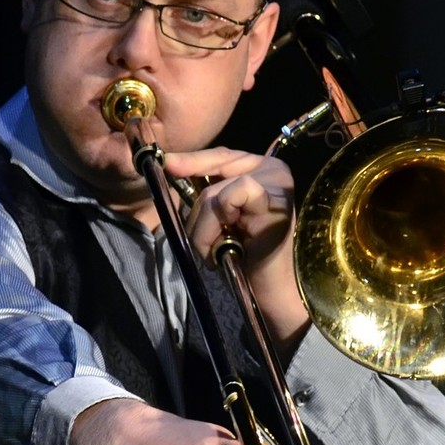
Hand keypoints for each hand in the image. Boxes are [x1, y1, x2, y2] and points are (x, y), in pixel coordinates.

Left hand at [164, 147, 309, 357]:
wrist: (267, 289)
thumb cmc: (243, 254)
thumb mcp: (220, 217)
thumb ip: (206, 190)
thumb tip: (170, 163)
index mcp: (263, 169)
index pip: (222, 155)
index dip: (192, 159)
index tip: (166, 162)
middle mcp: (275, 170)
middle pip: (214, 176)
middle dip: (198, 215)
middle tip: (207, 245)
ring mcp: (278, 186)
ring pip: (214, 194)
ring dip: (204, 230)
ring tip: (218, 251)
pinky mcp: (275, 204)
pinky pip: (228, 200)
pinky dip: (216, 227)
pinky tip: (230, 246)